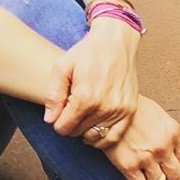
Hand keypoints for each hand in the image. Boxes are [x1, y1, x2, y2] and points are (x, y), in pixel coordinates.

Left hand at [42, 22, 140, 139]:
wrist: (115, 42)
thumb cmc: (87, 53)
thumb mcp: (62, 67)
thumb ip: (53, 95)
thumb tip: (50, 119)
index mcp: (85, 98)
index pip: (63, 128)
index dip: (57, 122)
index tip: (59, 111)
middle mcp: (104, 108)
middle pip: (77, 133)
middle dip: (70, 124)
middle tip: (71, 109)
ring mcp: (119, 111)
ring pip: (94, 137)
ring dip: (85, 130)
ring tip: (82, 116)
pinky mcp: (130, 111)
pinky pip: (114, 137)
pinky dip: (102, 138)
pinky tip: (95, 127)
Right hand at [92, 96, 179, 179]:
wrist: (107, 106)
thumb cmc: (131, 109)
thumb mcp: (158, 115)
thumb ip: (168, 134)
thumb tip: (173, 151)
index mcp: (173, 132)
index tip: (178, 169)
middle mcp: (162, 147)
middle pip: (177, 176)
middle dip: (170, 176)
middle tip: (161, 172)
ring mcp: (146, 157)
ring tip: (146, 175)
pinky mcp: (128, 165)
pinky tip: (134, 176)